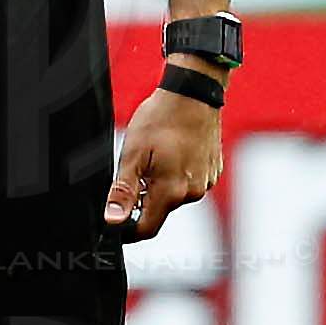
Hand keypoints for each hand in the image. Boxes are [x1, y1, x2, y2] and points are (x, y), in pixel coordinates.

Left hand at [104, 81, 223, 239]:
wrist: (192, 95)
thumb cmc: (160, 120)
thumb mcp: (132, 155)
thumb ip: (123, 191)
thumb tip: (113, 220)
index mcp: (172, 192)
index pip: (147, 229)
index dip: (127, 230)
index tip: (115, 221)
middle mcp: (193, 192)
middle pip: (160, 211)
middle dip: (142, 200)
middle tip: (132, 170)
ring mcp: (206, 182)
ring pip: (174, 196)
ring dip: (159, 186)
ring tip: (152, 157)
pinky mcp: (212, 171)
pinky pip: (188, 183)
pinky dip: (175, 175)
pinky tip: (169, 152)